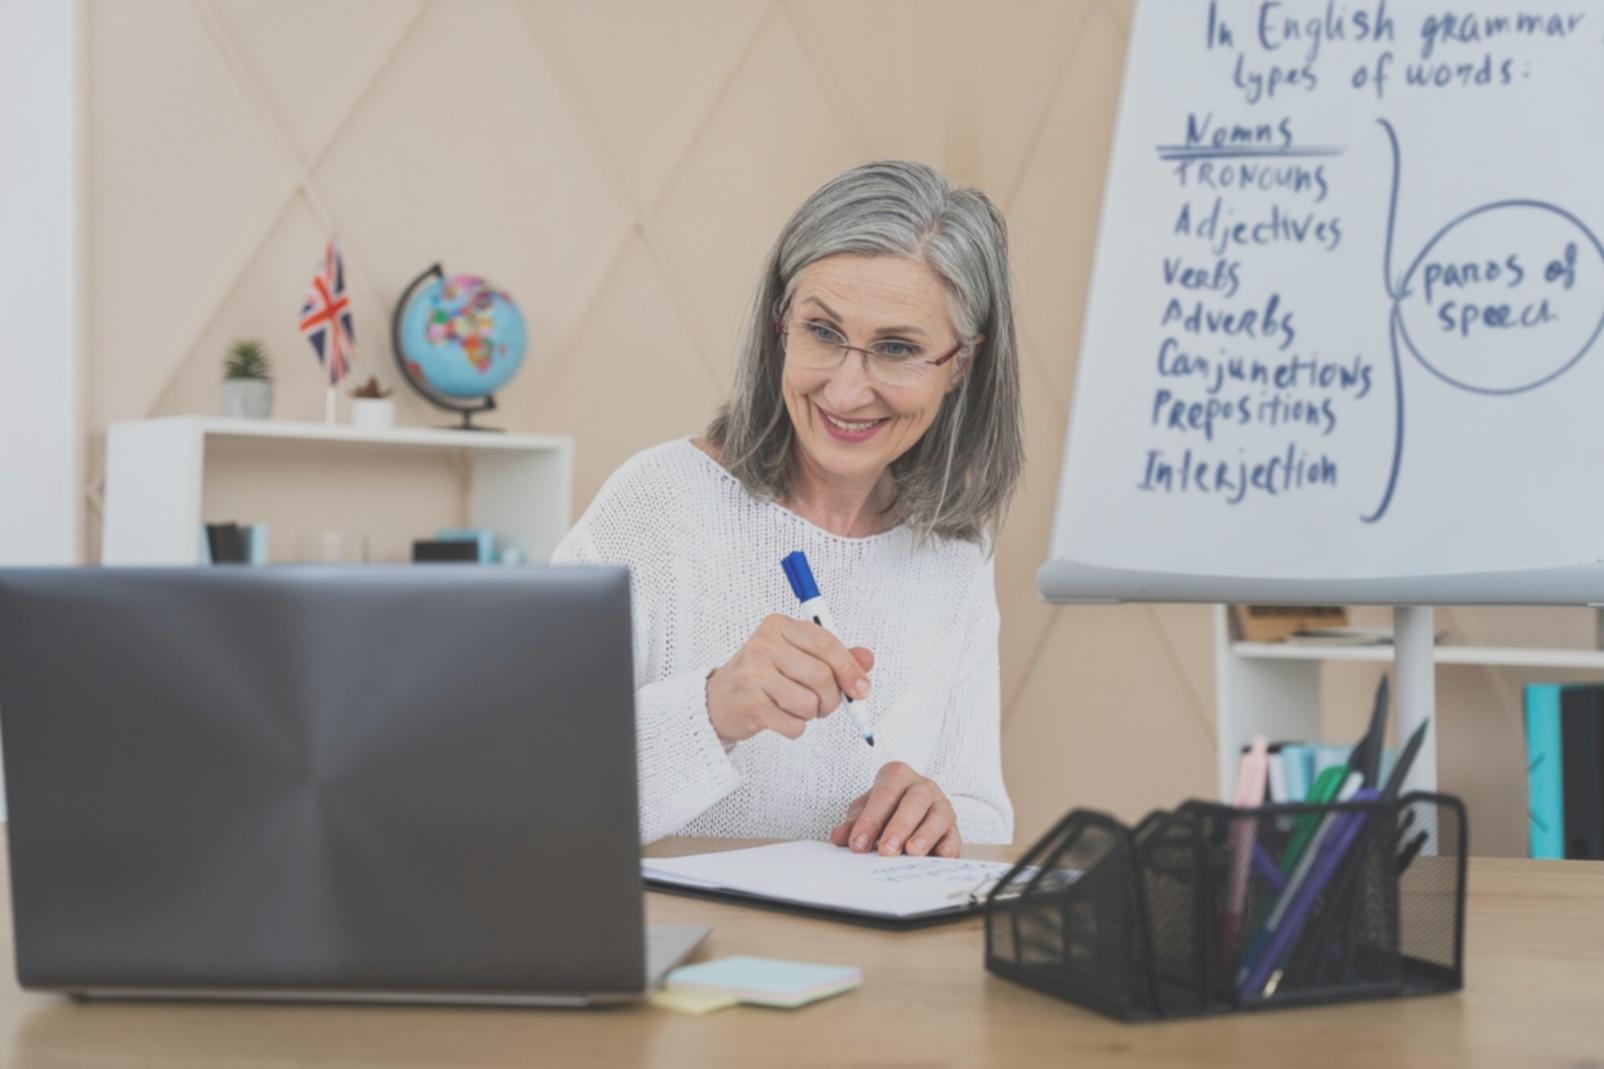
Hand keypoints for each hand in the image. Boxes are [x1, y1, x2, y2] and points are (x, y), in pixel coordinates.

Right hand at [705, 613, 873, 744]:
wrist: (718, 700)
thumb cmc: (764, 676)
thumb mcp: (797, 656)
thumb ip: (833, 656)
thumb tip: (866, 660)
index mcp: (779, 626)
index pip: (825, 642)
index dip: (849, 668)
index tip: (861, 688)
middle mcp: (763, 645)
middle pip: (821, 675)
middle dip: (832, 698)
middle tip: (824, 704)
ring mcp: (753, 674)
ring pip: (809, 702)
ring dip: (812, 713)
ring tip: (798, 708)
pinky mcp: (749, 705)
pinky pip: (794, 724)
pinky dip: (795, 727)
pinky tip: (781, 718)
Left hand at [829, 761, 958, 857]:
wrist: (911, 808)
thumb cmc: (886, 808)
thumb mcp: (866, 810)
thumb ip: (854, 823)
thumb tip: (839, 836)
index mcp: (897, 776)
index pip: (886, 793)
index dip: (871, 818)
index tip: (858, 843)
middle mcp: (922, 786)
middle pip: (915, 800)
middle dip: (900, 826)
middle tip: (886, 850)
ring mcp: (941, 805)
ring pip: (938, 816)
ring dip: (925, 835)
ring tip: (911, 852)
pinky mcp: (953, 827)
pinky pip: (954, 836)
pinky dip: (948, 847)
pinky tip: (939, 856)